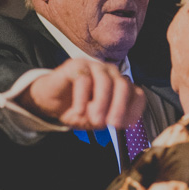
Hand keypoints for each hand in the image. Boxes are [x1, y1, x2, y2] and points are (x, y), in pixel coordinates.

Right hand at [20, 58, 145, 129]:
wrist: (51, 102)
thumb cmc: (77, 109)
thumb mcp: (96, 120)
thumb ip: (109, 118)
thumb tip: (119, 120)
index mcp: (120, 85)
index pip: (137, 94)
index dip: (133, 110)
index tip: (123, 124)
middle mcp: (110, 74)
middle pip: (123, 86)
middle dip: (119, 107)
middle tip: (111, 124)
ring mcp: (94, 67)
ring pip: (105, 81)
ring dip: (101, 103)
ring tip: (94, 119)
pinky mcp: (76, 65)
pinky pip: (83, 78)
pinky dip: (82, 97)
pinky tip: (79, 110)